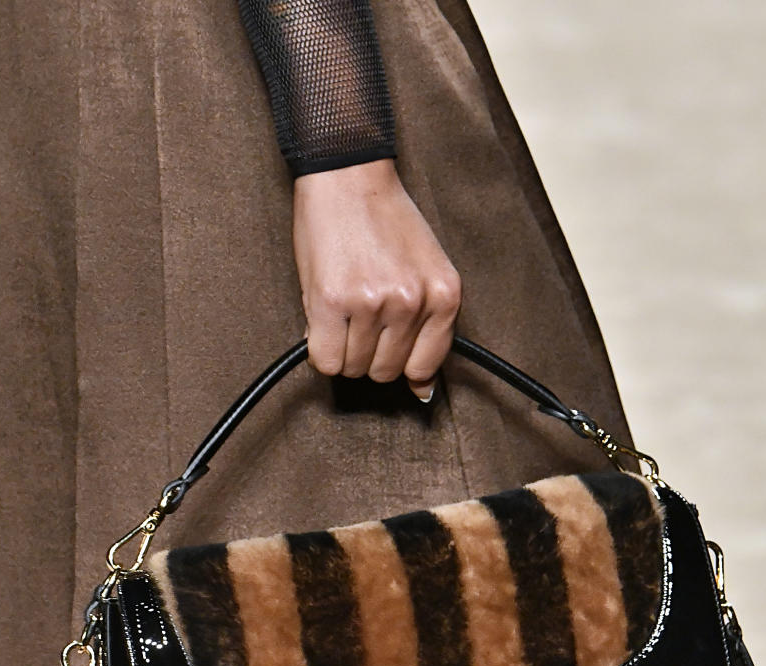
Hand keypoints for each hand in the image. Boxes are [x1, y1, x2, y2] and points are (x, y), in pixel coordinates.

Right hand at [292, 158, 461, 401]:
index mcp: (444, 295)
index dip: (400, 362)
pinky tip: (324, 321)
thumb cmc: (384, 221)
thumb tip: (423, 392)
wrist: (348, 174)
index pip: (423, 368)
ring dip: (343, 350)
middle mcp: (413, 301)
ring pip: (355, 368)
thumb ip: (429, 328)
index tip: (387, 345)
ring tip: (344, 311)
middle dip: (369, 354)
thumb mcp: (424, 270)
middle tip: (360, 319)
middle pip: (387, 373)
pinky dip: (321, 349)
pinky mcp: (333, 302)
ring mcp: (374, 303)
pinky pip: (326, 360)